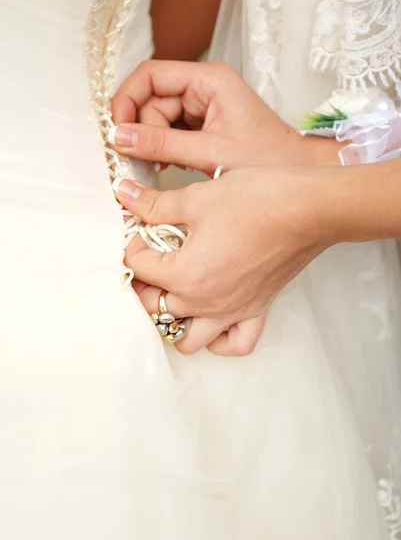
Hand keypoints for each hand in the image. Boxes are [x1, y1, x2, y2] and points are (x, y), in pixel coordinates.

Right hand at [111, 60, 338, 174]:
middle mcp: (204, 88)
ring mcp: (203, 107)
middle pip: (152, 100)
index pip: (151, 75)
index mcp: (209, 79)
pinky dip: (165, 150)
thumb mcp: (209, 152)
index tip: (117, 129)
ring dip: (153, 143)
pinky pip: (171, 132)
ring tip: (161, 166)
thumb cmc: (268, 158)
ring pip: (158, 119)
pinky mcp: (203, 126)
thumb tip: (120, 137)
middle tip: (138, 158)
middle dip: (142, 129)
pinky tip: (171, 165)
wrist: (295, 175)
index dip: (128, 100)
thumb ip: (162, 144)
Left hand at [114, 167, 330, 353]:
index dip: (132, 241)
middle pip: (155, 306)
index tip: (139, 226)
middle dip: (144, 281)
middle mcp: (206, 303)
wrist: (307, 208)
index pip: (138, 266)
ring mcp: (232, 311)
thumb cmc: (258, 201)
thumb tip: (124, 195)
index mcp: (185, 275)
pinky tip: (214, 319)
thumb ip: (156, 204)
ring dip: (174, 321)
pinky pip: (234, 344)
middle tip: (149, 256)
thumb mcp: (197, 198)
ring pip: (188, 339)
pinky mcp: (257, 310)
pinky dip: (220, 340)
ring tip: (174, 292)